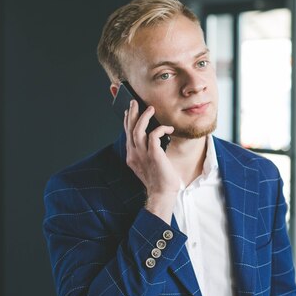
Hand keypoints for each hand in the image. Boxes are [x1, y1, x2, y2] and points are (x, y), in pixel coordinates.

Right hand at [124, 100, 178, 222]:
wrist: (162, 193)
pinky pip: (153, 136)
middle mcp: (134, 154)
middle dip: (131, 114)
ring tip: (150, 108)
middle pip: (129, 129)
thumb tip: (153, 136)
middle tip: (134, 102)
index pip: (127, 134)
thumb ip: (147, 151)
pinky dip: (160, 129)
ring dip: (143, 117)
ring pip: (138, 130)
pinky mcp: (153, 155)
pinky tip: (168, 128)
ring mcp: (142, 155)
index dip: (127, 121)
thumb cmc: (159, 179)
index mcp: (132, 156)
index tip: (129, 111)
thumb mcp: (149, 163)